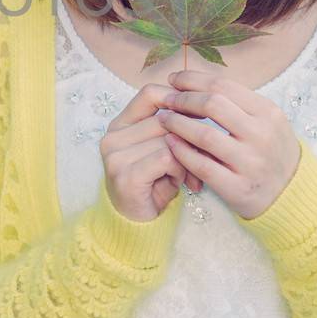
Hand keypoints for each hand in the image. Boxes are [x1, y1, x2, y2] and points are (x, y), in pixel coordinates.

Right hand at [98, 84, 205, 222]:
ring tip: (187, 175)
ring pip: (169, 139)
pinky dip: (179, 170)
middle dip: (189, 137)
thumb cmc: (155, 184)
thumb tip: (204, 107)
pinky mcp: (124, 174)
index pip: (150, 93)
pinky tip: (178, 182)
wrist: (138, 224)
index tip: (200, 113)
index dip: (178, 98)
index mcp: (120, 124)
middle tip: (202, 157)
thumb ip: (173, 128)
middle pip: (165, 118)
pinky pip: (166, 157)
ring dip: (186, 158)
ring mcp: (115, 155)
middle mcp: (112, 136)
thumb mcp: (163, 150)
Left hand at [154, 69, 300, 219]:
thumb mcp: (268, 122)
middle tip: (166, 99)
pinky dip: (181, 151)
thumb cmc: (272, 152)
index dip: (193, 79)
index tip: (174, 79)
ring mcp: (250, 162)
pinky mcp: (238, 188)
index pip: (224, 86)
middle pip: (212, 104)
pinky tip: (170, 142)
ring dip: (177, 123)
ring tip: (163, 118)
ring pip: (204, 134)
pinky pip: (201, 165)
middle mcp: (262, 135)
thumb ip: (238, 104)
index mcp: (268, 112)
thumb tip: (196, 83)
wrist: (292, 194)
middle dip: (182, 98)